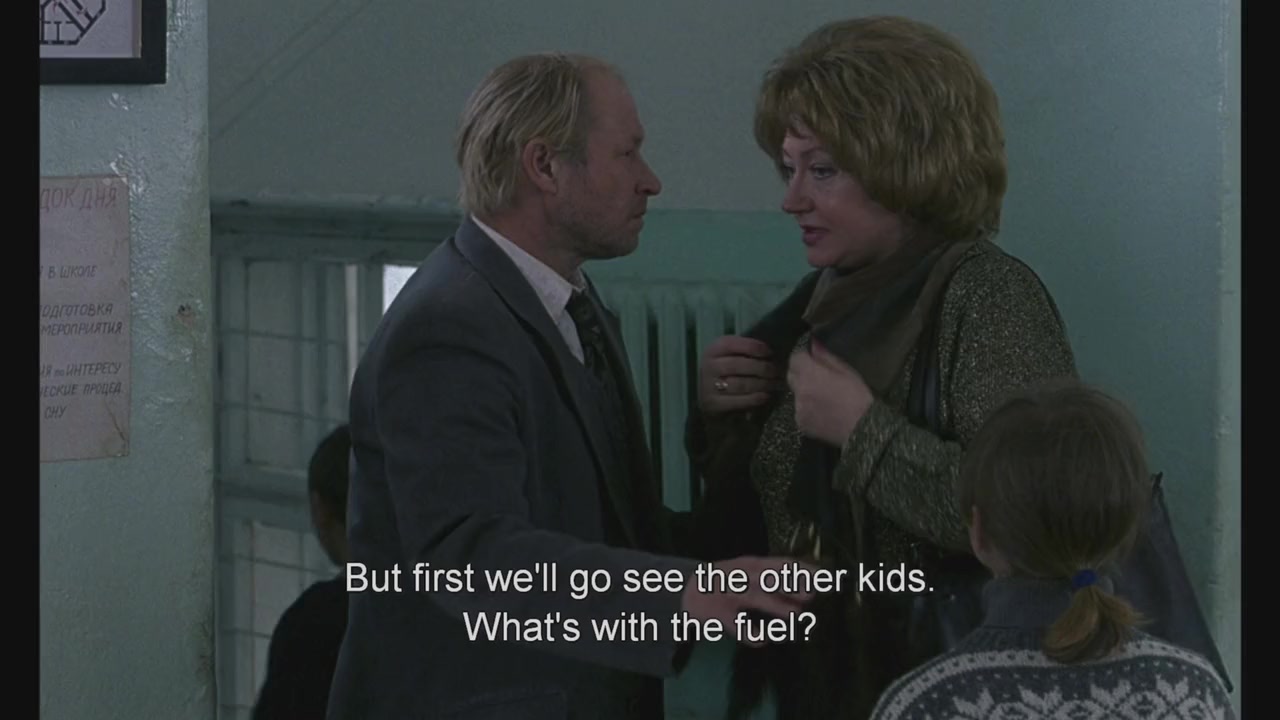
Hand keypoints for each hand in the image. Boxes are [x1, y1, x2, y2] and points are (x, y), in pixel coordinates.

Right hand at [681, 556, 816, 645]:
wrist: (689, 591)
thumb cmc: (728, 579)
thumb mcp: (748, 569)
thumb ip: (774, 575)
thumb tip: (810, 584)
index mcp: (750, 564)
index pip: (780, 564)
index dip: (801, 570)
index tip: (822, 576)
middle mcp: (741, 577)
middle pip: (768, 578)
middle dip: (790, 586)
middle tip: (810, 595)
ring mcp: (730, 595)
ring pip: (756, 599)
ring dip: (777, 606)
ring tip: (795, 615)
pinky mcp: (722, 616)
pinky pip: (741, 628)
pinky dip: (755, 635)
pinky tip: (764, 639)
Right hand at [698, 336, 778, 414]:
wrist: (708, 393)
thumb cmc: (726, 369)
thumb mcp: (730, 354)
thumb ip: (746, 350)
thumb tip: (771, 351)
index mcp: (714, 350)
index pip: (732, 345)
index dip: (753, 347)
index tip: (770, 352)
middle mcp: (709, 367)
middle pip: (737, 365)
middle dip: (761, 368)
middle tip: (776, 371)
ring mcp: (709, 387)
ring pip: (740, 384)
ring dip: (761, 384)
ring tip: (774, 383)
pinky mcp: (714, 404)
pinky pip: (738, 401)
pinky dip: (755, 398)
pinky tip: (766, 395)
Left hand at [787, 340, 872, 447]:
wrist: (862, 430)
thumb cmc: (858, 397)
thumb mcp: (846, 371)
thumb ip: (825, 357)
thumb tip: (813, 345)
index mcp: (810, 375)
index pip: (794, 358)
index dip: (803, 357)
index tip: (812, 359)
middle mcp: (799, 391)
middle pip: (791, 375)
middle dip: (801, 373)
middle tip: (817, 377)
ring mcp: (798, 409)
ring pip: (795, 394)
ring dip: (804, 392)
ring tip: (822, 397)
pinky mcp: (800, 424)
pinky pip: (799, 410)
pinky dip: (806, 408)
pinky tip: (822, 411)